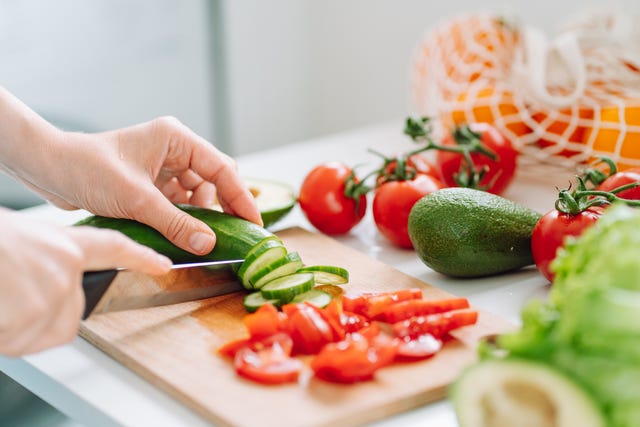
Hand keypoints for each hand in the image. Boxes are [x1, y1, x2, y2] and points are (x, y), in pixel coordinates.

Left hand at [0, 87, 260, 255]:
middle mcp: (174, 150)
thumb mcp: (137, 199)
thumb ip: (175, 222)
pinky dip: (183, 220)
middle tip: (234, 236)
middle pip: (214, 181)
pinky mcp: (152, 183)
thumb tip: (208, 244)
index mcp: (176, 138)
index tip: (254, 223)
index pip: (221, 168)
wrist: (50, 170)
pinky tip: (183, 234)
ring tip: (201, 239)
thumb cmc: (88, 169)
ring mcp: (163, 167)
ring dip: (199, 217)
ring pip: (197, 196)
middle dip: (223, 208)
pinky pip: (179, 204)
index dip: (241, 197)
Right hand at [0, 210, 171, 355]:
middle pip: (72, 313)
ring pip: (43, 330)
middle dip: (44, 316)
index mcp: (61, 244)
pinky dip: (3, 335)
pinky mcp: (32, 317)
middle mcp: (64, 269)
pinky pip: (20, 342)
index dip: (140, 258)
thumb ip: (44, 261)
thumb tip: (42, 281)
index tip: (163, 263)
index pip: (114, 249)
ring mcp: (51, 294)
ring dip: (16, 326)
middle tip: (11, 296)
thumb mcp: (18, 240)